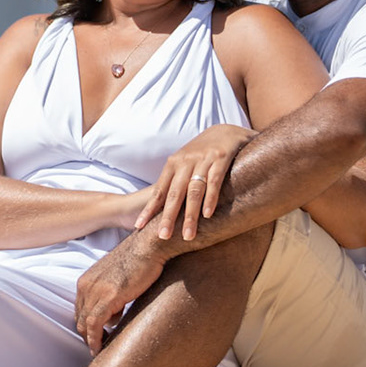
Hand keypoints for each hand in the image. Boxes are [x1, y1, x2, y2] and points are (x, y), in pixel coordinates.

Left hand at [74, 232, 168, 352]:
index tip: (94, 337)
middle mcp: (86, 285)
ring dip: (90, 340)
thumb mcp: (118, 278)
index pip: (80, 309)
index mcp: (87, 280)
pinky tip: (99, 349)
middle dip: (86, 335)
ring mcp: (96, 290)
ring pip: (85, 323)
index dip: (85, 326)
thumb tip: (112, 315)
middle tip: (97, 348)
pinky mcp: (109, 296)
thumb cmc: (139, 260)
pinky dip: (94, 339)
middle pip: (80, 317)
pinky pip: (94, 324)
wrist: (148, 246)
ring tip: (98, 352)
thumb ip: (111, 294)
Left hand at [134, 124, 255, 242]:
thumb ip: (176, 181)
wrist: (227, 130)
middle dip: (167, 216)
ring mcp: (203, 160)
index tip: (139, 226)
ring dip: (190, 214)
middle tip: (163, 236)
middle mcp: (185, 162)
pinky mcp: (221, 158)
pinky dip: (211, 198)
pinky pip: (214, 180)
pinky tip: (207, 214)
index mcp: (174, 164)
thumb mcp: (186, 163)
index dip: (149, 209)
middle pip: (174, 193)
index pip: (159, 190)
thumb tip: (162, 206)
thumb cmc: (203, 151)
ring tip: (187, 235)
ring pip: (194, 190)